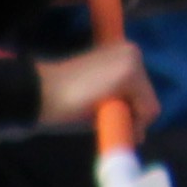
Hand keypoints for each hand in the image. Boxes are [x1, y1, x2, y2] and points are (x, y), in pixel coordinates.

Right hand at [37, 35, 152, 128]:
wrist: (38, 94)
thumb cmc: (62, 102)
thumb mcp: (98, 100)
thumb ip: (120, 106)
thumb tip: (141, 134)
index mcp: (123, 54)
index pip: (141, 91)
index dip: (127, 110)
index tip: (102, 111)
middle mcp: (132, 51)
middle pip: (148, 97)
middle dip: (130, 115)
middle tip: (100, 117)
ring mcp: (132, 61)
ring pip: (149, 106)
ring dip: (129, 119)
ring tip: (100, 115)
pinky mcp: (130, 74)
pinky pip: (146, 111)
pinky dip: (132, 124)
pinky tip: (108, 118)